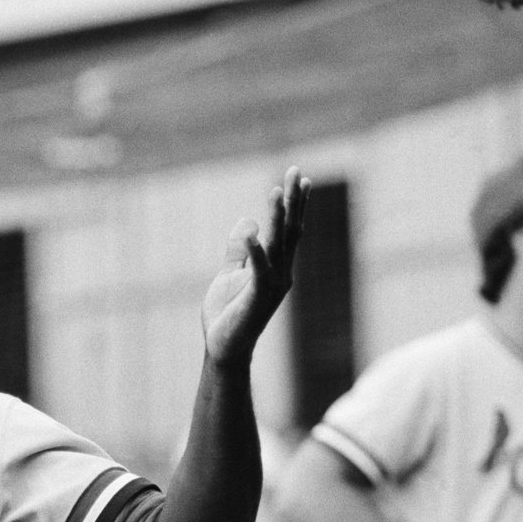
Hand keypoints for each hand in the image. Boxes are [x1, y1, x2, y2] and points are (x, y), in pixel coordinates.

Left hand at [201, 166, 308, 366]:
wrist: (223, 349)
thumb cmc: (227, 315)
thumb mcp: (229, 274)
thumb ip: (238, 250)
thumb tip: (247, 222)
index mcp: (276, 268)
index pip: (287, 231)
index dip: (293, 205)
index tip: (299, 178)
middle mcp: (281, 274)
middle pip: (289, 232)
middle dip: (292, 202)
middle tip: (295, 172)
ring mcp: (272, 286)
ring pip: (277, 246)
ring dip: (277, 218)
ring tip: (276, 191)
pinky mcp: (257, 298)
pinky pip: (259, 270)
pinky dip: (255, 251)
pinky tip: (251, 231)